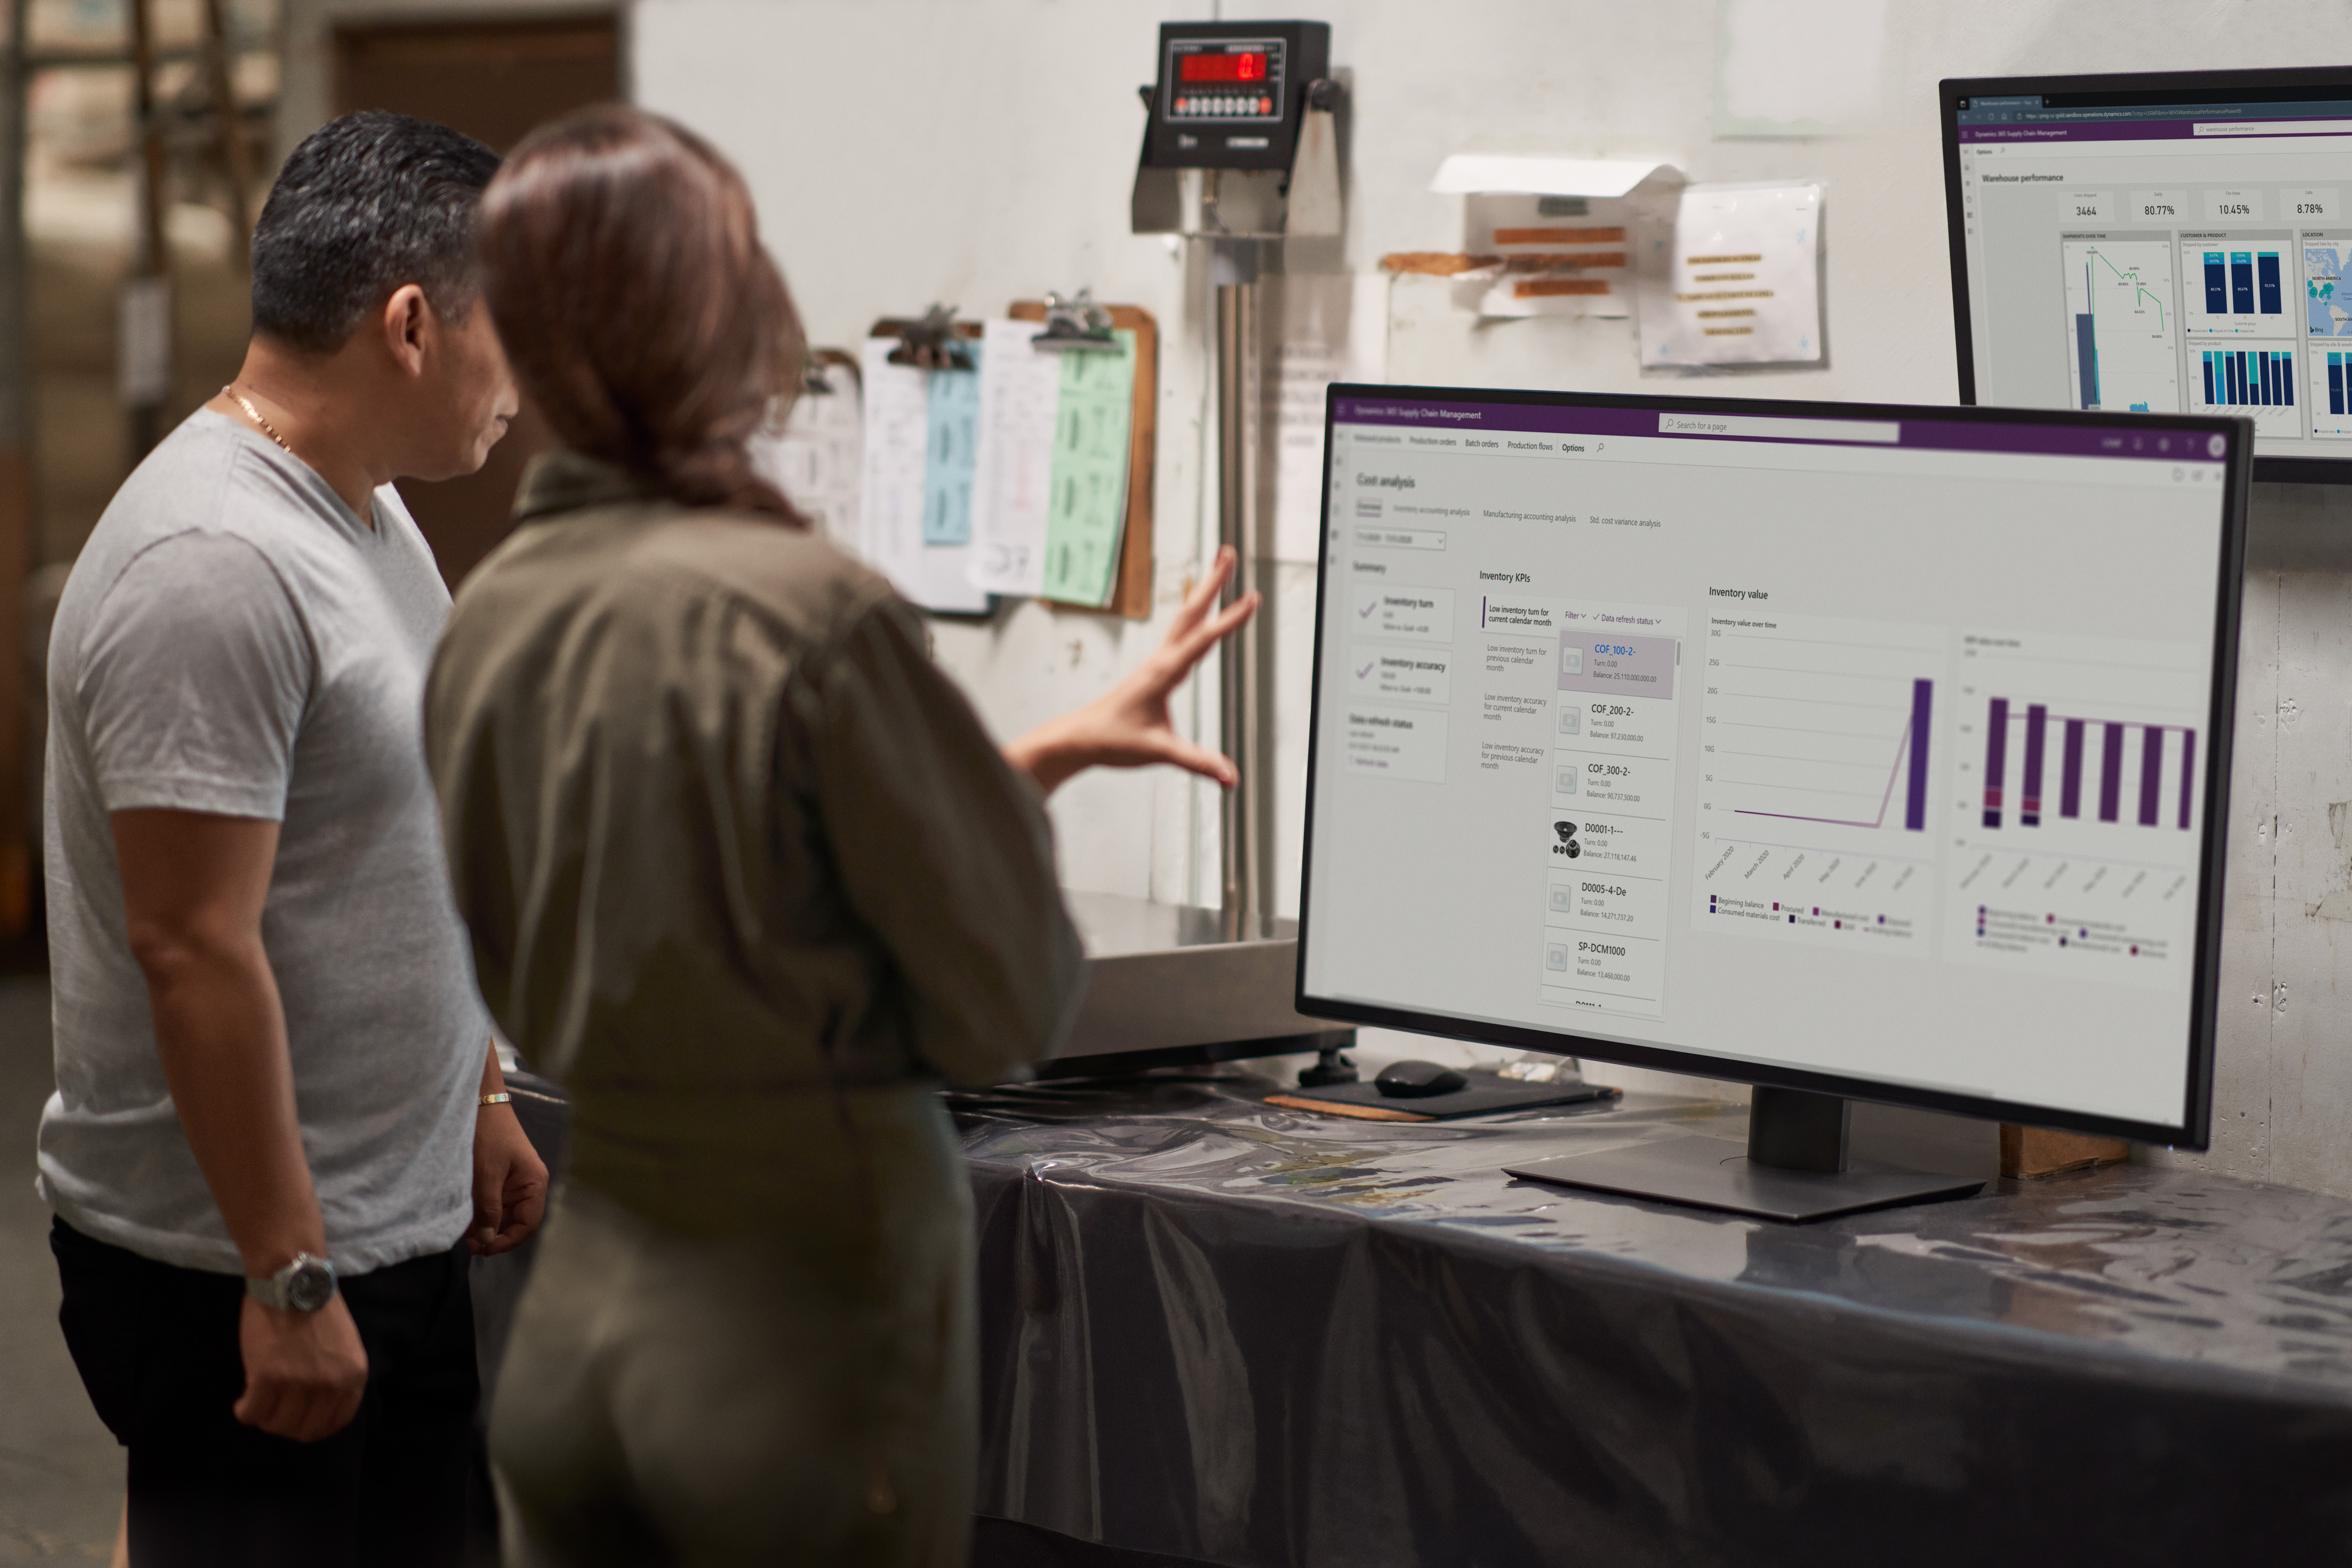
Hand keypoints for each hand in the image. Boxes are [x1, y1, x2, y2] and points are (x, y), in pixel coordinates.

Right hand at [234, 1293, 367, 1441]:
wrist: (293, 1281)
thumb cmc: (317, 1309)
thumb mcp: (344, 1346)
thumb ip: (337, 1377)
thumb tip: (319, 1407)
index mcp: (353, 1377)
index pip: (335, 1423)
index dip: (313, 1426)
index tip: (298, 1419)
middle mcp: (330, 1386)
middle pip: (304, 1430)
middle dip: (286, 1425)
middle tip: (274, 1411)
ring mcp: (298, 1385)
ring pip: (275, 1425)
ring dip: (264, 1418)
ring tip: (258, 1402)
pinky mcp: (267, 1379)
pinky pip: (251, 1413)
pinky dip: (244, 1411)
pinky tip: (243, 1402)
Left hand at [470, 1102, 547, 1256]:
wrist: (479, 1103)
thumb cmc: (488, 1133)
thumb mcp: (487, 1173)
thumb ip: (489, 1208)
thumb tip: (488, 1241)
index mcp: (534, 1183)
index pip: (528, 1224)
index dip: (508, 1241)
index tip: (485, 1250)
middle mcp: (526, 1186)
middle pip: (514, 1222)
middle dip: (493, 1237)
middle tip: (468, 1246)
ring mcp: (512, 1183)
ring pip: (501, 1216)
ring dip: (484, 1228)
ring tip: (462, 1236)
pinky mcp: (497, 1179)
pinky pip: (492, 1204)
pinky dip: (479, 1215)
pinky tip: (463, 1222)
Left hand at [1003, 545, 1259, 795]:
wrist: (1080, 738)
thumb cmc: (1113, 740)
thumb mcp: (1159, 752)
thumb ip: (1196, 762)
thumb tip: (1229, 777)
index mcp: (1164, 673)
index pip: (1203, 639)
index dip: (1230, 619)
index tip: (1252, 598)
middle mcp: (1161, 660)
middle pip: (1191, 611)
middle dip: (1212, 581)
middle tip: (1228, 552)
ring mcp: (1157, 662)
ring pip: (1184, 617)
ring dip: (1203, 591)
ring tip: (1218, 567)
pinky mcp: (1154, 669)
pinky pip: (1180, 633)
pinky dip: (1194, 614)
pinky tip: (1199, 614)